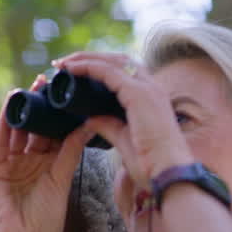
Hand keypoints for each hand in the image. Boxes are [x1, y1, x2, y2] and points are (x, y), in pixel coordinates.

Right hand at [0, 76, 91, 231]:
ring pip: (18, 129)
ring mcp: (11, 164)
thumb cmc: (46, 223)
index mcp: (48, 167)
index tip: (70, 94)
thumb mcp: (61, 180)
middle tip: (53, 81)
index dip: (61, 114)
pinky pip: (0, 139)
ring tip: (36, 84)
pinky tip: (13, 101)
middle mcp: (29, 162)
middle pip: (36, 127)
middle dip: (43, 106)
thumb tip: (86, 125)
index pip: (54, 134)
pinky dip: (5, 120)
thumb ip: (70, 152)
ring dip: (25, 107)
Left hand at [51, 52, 192, 186]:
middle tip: (65, 64)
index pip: (124, 71)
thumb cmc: (151, 164)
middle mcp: (151, 87)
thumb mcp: (123, 140)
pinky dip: (88, 67)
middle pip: (118, 60)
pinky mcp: (139, 94)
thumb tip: (89, 120)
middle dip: (90, 57)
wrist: (168, 174)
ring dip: (86, 58)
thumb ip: (108, 126)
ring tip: (63, 63)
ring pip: (112, 61)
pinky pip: (107, 72)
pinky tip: (72, 69)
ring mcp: (147, 88)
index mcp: (150, 97)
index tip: (75, 72)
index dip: (99, 67)